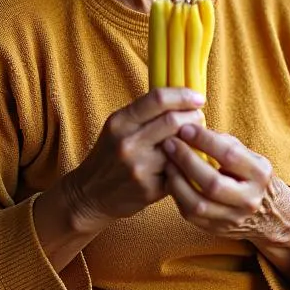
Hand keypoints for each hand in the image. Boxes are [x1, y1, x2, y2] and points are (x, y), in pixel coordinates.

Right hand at [64, 88, 206, 229]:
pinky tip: (185, 162)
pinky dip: (187, 164)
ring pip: (180, 146)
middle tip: (199, 119)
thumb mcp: (118, 127)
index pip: (158, 99)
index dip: (183, 95)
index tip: (198, 97)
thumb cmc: (110, 155)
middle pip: (174, 121)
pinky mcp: (150, 189)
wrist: (90, 194)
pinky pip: (179, 171)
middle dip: (194, 117)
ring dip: (193, 142)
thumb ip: (145, 113)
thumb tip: (182, 97)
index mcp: (120, 122)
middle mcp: (128, 143)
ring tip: (193, 140)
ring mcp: (139, 167)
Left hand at [162, 124, 284, 240]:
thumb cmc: (251, 177)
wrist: (270, 215)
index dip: (205, 140)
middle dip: (186, 161)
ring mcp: (233, 218)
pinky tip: (171, 180)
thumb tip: (194, 130)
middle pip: (212, 183)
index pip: (230, 155)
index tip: (185, 128)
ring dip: (177, 181)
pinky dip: (177, 196)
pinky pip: (191, 215)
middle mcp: (249, 199)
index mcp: (260, 174)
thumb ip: (225, 144)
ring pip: (198, 204)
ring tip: (167, 163)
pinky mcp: (217, 229)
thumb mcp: (250, 157)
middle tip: (169, 144)